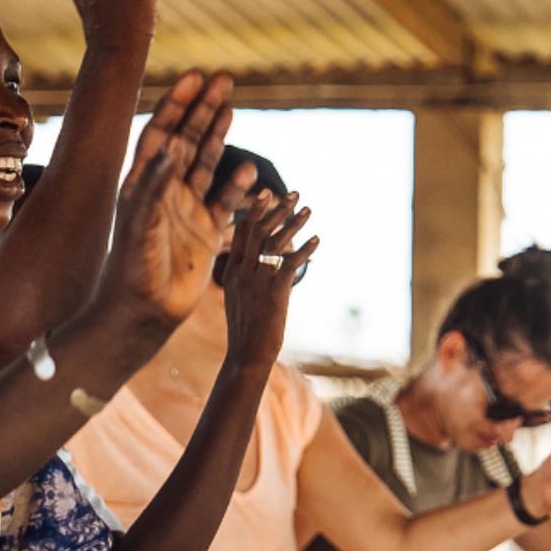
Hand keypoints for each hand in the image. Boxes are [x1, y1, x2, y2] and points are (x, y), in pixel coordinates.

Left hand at [98, 71, 250, 332]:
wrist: (145, 311)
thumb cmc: (132, 267)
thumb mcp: (140, 223)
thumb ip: (153, 185)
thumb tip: (170, 148)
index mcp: (141, 182)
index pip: (160, 133)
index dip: (176, 104)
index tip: (194, 78)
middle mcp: (164, 190)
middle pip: (186, 139)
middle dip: (203, 109)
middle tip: (224, 81)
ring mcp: (186, 209)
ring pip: (206, 163)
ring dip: (218, 135)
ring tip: (231, 107)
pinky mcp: (207, 232)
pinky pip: (226, 201)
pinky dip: (239, 185)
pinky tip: (250, 170)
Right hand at [219, 191, 316, 368]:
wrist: (246, 356)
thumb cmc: (245, 331)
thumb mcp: (239, 300)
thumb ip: (246, 279)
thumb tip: (261, 267)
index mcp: (232, 272)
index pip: (241, 233)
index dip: (254, 211)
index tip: (266, 194)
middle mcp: (243, 272)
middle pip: (259, 230)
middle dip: (277, 209)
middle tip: (295, 193)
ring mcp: (257, 282)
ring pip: (275, 243)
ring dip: (294, 224)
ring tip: (308, 210)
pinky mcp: (274, 293)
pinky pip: (290, 264)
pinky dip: (305, 250)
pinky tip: (317, 240)